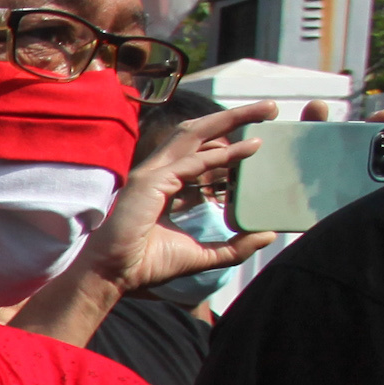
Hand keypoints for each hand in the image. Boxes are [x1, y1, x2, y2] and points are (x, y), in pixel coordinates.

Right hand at [84, 106, 280, 294]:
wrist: (114, 275)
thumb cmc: (147, 264)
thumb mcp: (202, 254)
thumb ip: (234, 246)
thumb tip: (267, 236)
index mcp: (165, 184)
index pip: (200, 152)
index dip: (229, 144)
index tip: (259, 142)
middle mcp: (158, 172)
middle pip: (199, 133)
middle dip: (234, 117)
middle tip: (269, 108)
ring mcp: (153, 173)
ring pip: (196, 135)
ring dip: (231, 120)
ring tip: (265, 111)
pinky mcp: (152, 182)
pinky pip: (194, 162)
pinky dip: (224, 153)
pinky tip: (250, 149)